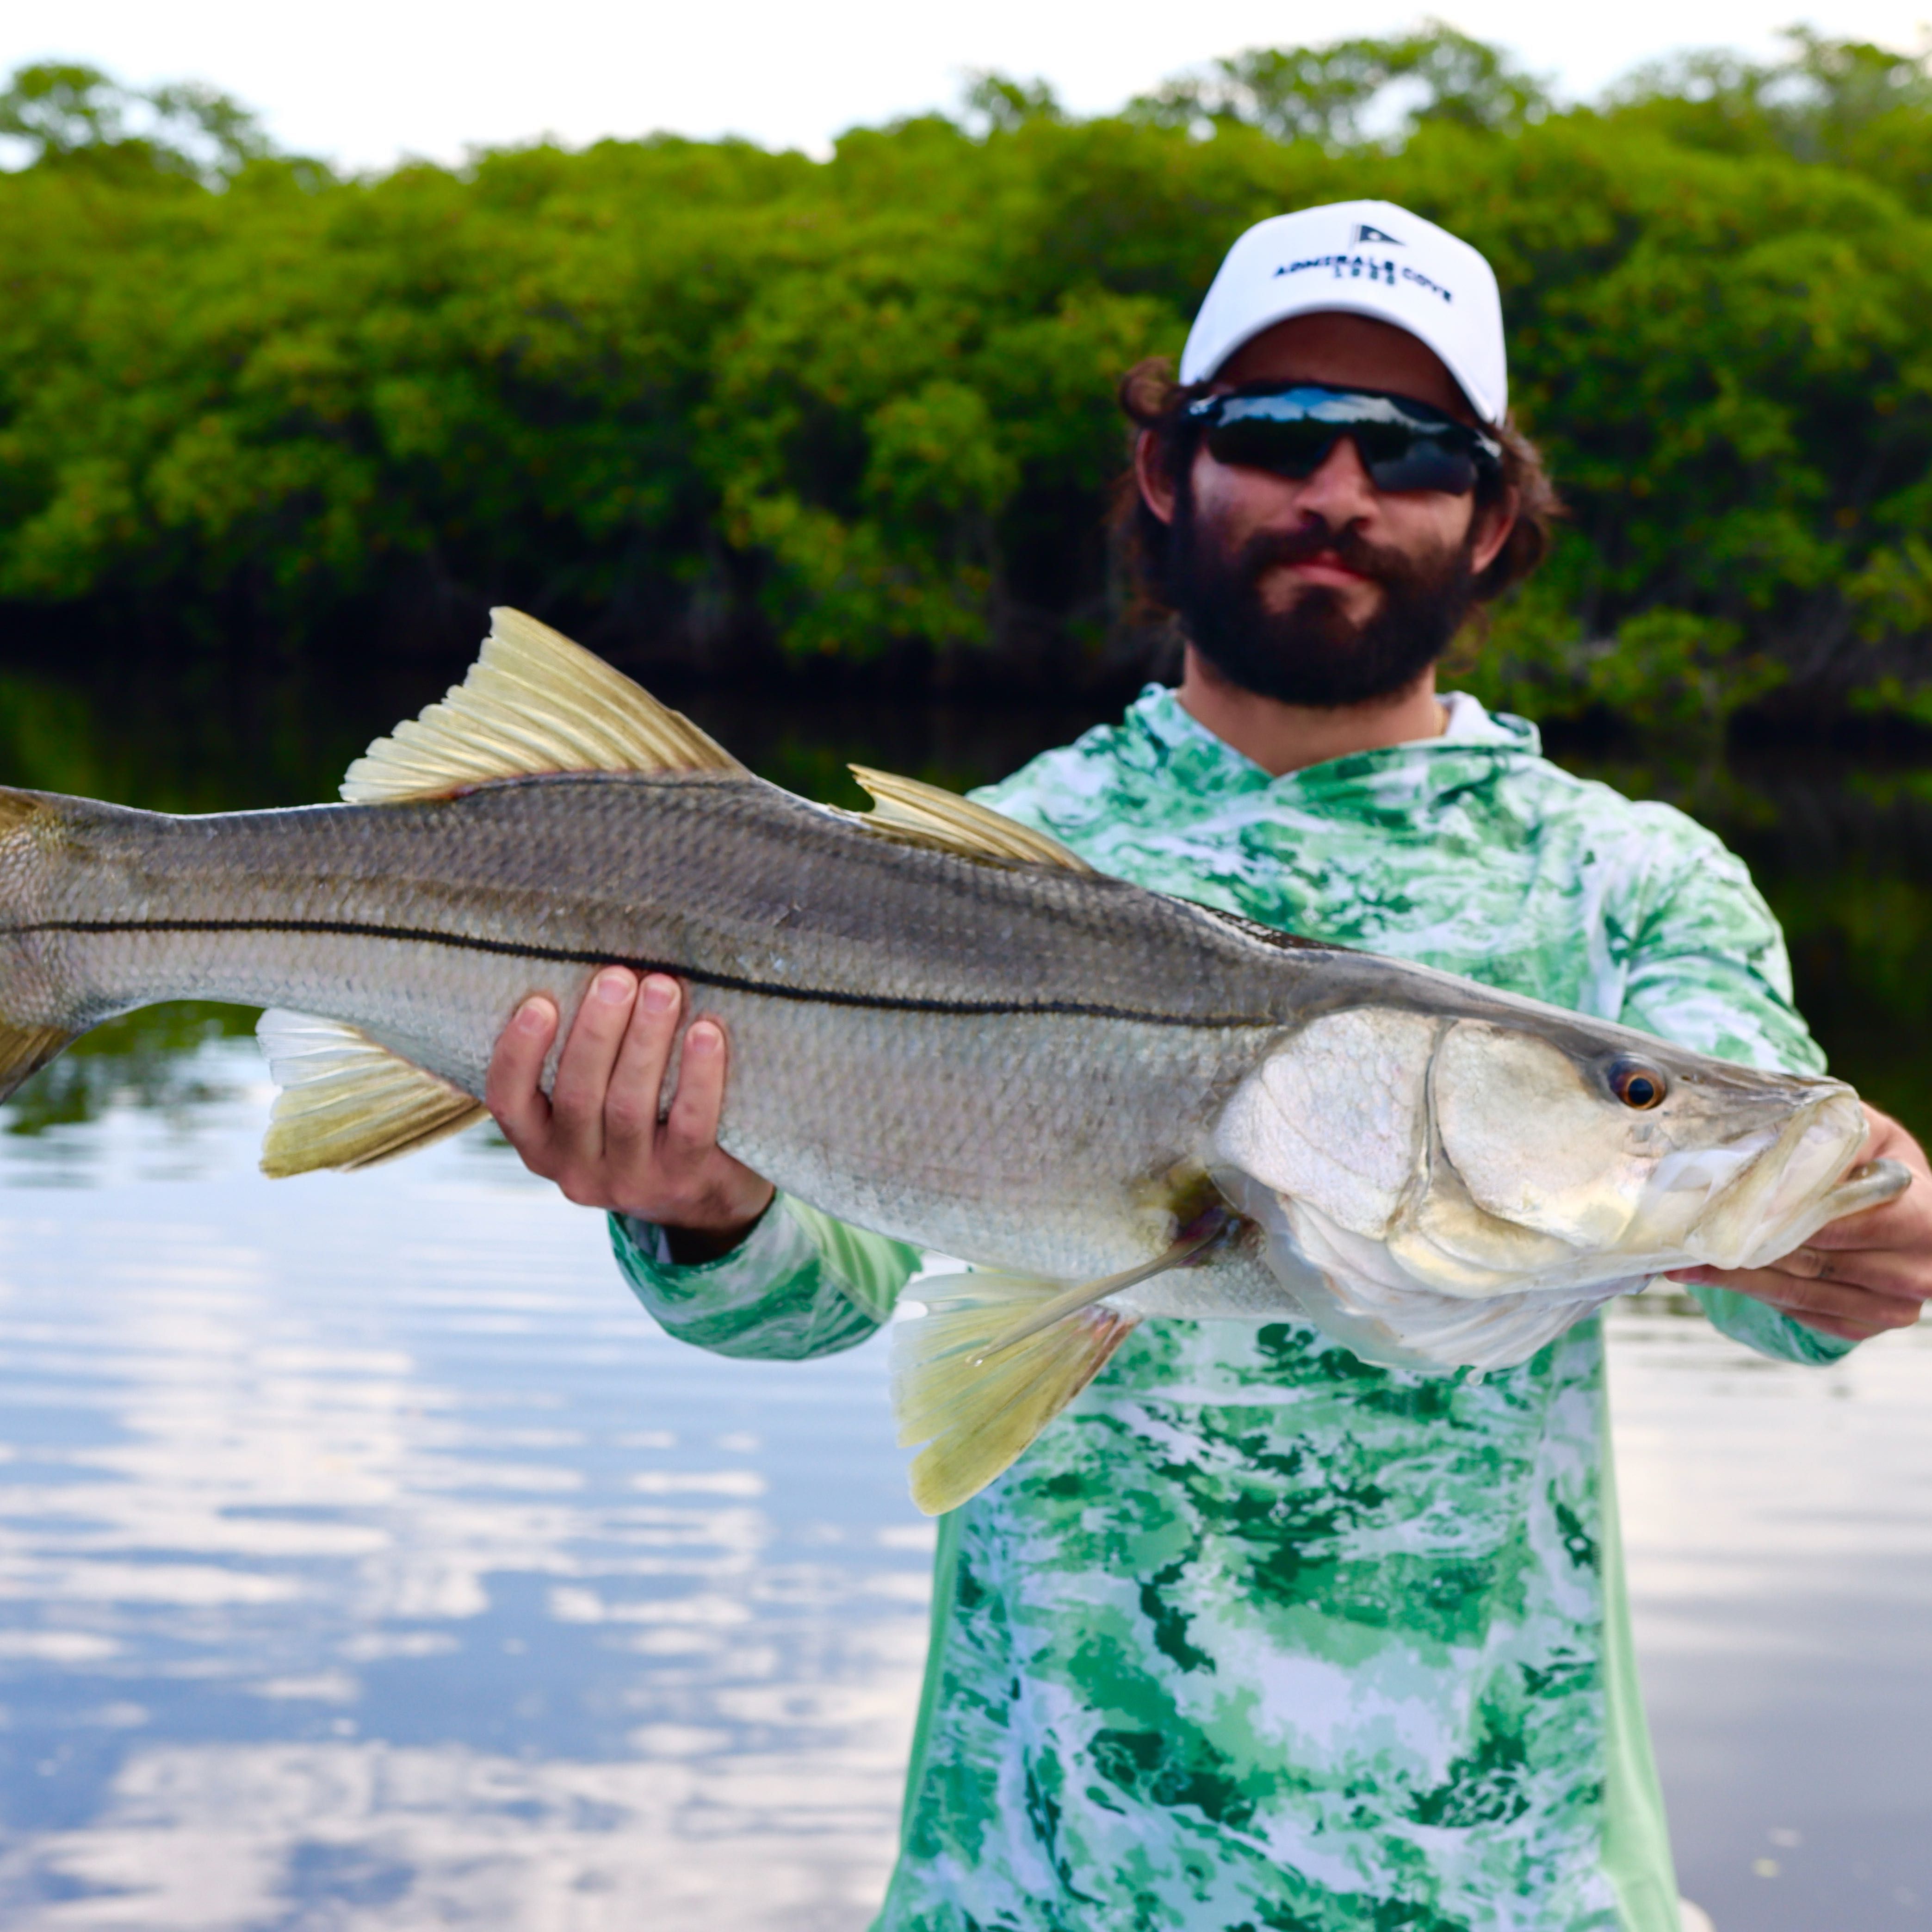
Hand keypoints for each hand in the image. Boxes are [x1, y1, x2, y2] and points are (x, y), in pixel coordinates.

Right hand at [486, 967, 774, 1257]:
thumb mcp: (599, 1100)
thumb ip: (587, 1055)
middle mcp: (576, 1170)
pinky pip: (689, 1125)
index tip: (539, 1003)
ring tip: (662, 988)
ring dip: (645, 1041)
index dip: (518, 1053)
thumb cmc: (647, 1119)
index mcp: (541, 1142)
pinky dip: (698, 1076)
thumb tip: (592, 968)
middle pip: (578, 1096)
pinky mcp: (683, 1181)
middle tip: (617, 977)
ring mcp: (630, 1182)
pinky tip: (705, 1033)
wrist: (709, 1194)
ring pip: (628, 1106)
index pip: (509, 1101)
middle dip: (597, 1031)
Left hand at [1673, 1104, 1931, 1341]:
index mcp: (1921, 1219)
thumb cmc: (1879, 1162)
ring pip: (1798, 1291)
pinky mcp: (1862, 1326)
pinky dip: (1751, 1292)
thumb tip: (1771, 1153)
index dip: (1779, 1214)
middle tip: (1685, 1236)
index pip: (1839, 1222)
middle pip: (1812, 1261)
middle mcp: (1913, 1271)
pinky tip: (1708, 1275)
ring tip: (1680, 1260)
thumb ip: (1828, 1136)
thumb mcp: (1865, 1133)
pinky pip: (1799, 1311)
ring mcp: (1889, 1307)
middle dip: (1744, 1246)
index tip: (1725, 1209)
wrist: (1907, 1205)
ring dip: (1734, 1276)